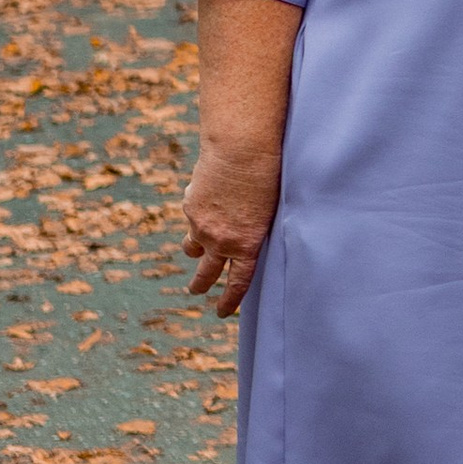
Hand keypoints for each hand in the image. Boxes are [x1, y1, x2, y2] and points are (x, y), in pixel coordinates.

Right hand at [183, 142, 282, 318]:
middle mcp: (221, 241)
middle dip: (200, 285)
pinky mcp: (191, 207)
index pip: (237, 282)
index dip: (229, 300)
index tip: (221, 313)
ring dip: (193, 252)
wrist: (240, 150)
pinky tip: (205, 202)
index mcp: (247, 245)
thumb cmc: (269, 177)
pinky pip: (192, 218)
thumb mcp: (271, 211)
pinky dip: (197, 216)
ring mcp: (201, 226)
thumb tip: (246, 237)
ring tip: (194, 254)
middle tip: (196, 291)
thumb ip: (256, 230)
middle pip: (207, 272)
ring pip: (192, 248)